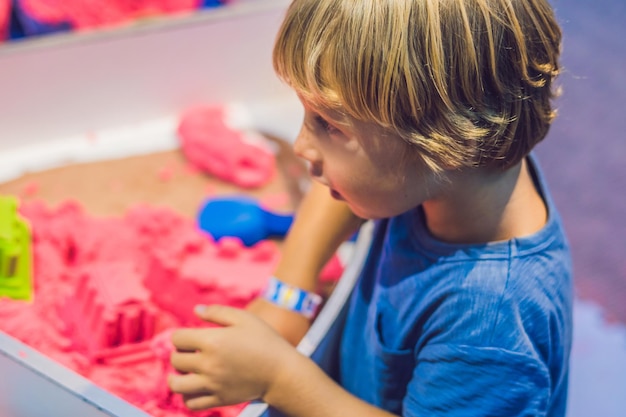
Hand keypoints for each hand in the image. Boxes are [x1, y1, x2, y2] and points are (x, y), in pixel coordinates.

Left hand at [168, 304, 298, 410]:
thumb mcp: (244, 319)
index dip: (182, 335)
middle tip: (193, 352)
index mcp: (213, 341)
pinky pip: (191, 403)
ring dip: (176, 377)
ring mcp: (213, 384)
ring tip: (187, 372)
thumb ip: (218, 312)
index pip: (178, 338)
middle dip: (180, 353)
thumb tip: (196, 310)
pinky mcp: (219, 399)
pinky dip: (187, 396)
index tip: (192, 337)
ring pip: (177, 384)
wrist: (282, 371)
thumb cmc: (265, 340)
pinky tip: (195, 387)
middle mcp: (209, 364)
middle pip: (176, 360)